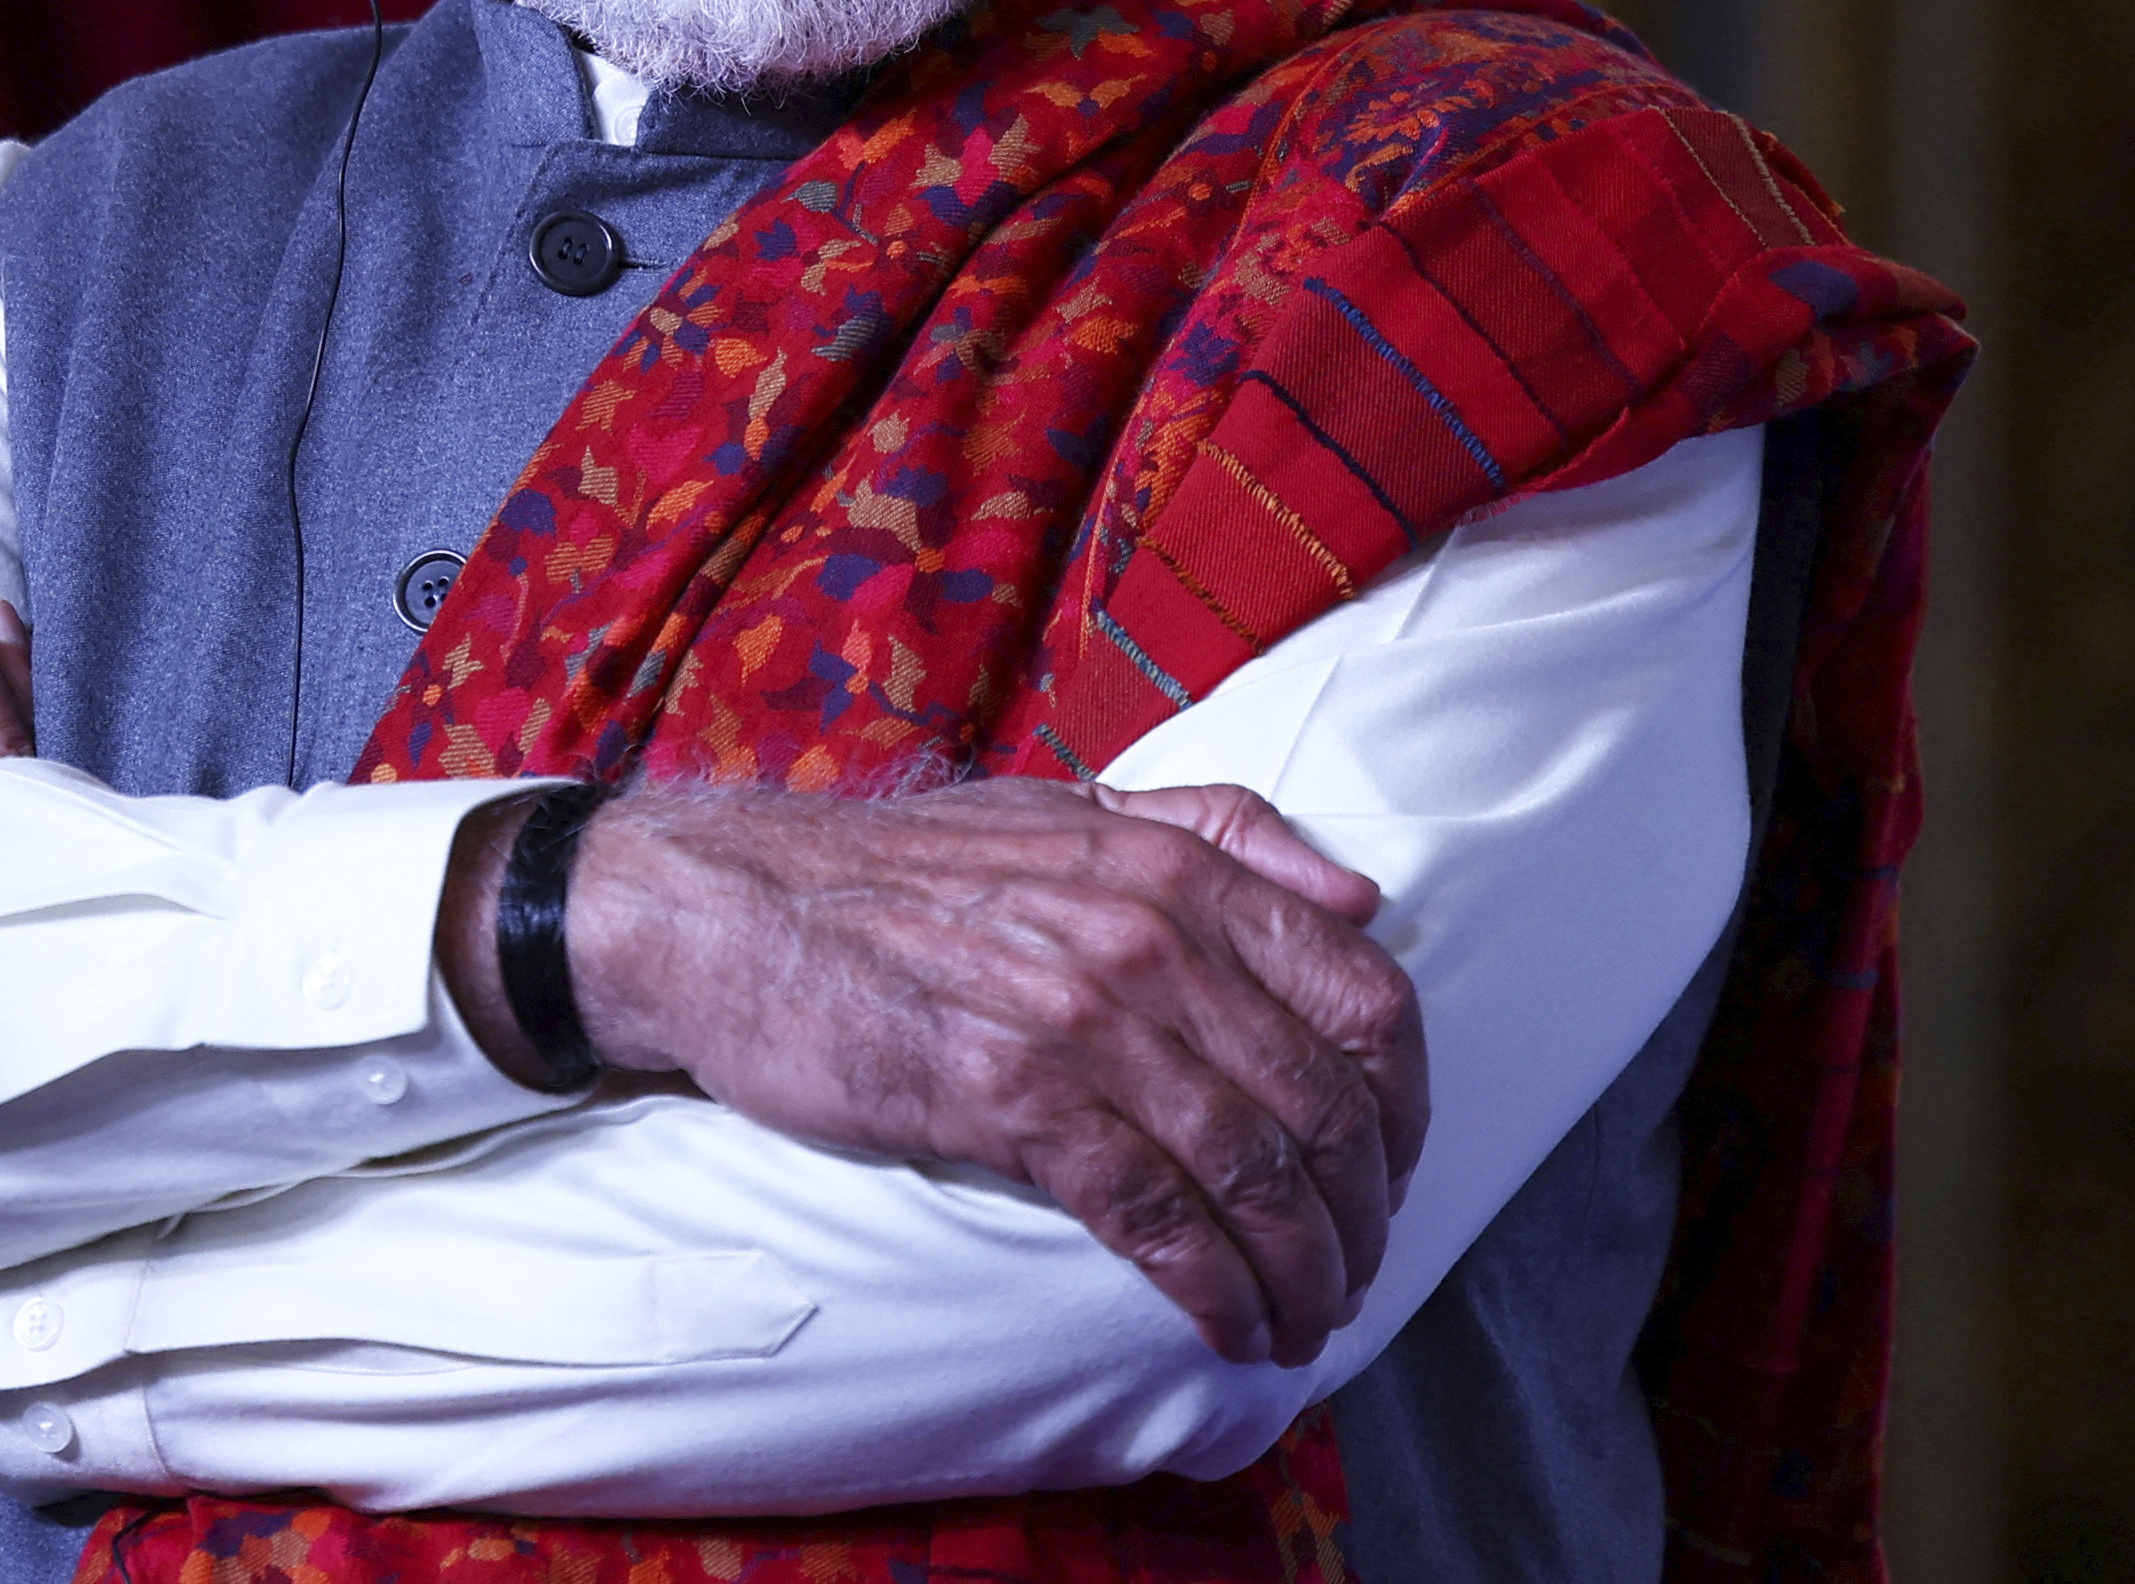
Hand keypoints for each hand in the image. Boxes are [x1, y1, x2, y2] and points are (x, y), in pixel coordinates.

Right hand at [493, 777, 1427, 1369]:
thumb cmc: (901, 872)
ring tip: (1302, 1321)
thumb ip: (1222, 832)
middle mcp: (1149, 936)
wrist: (731, 909)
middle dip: (1361, 1214)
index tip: (1393, 1167)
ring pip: (1251, 1171)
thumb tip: (1359, 895)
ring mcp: (1081, 1017)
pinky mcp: (1007, 1096)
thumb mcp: (1071, 808)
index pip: (1364, 995)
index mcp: (1177, 867)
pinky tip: (1224, 1325)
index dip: (1403, 1103)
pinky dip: (1209, 1285)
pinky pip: (1152, 1213)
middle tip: (1352, 1271)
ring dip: (1299, 1271)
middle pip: (1324, 1103)